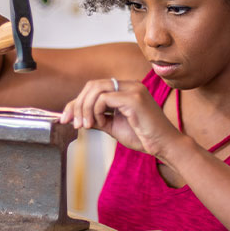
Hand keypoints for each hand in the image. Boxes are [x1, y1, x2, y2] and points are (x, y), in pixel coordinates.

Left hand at [61, 79, 180, 157]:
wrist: (164, 146)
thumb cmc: (143, 137)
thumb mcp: (113, 126)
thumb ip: (95, 118)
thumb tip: (73, 117)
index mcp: (125, 88)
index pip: (94, 87)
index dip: (76, 101)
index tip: (65, 118)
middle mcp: (129, 84)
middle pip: (92, 85)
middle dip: (77, 104)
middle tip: (73, 123)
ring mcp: (132, 89)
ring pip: (96, 89)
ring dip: (85, 108)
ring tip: (86, 125)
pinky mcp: (134, 98)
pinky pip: (104, 99)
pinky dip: (97, 111)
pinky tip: (102, 123)